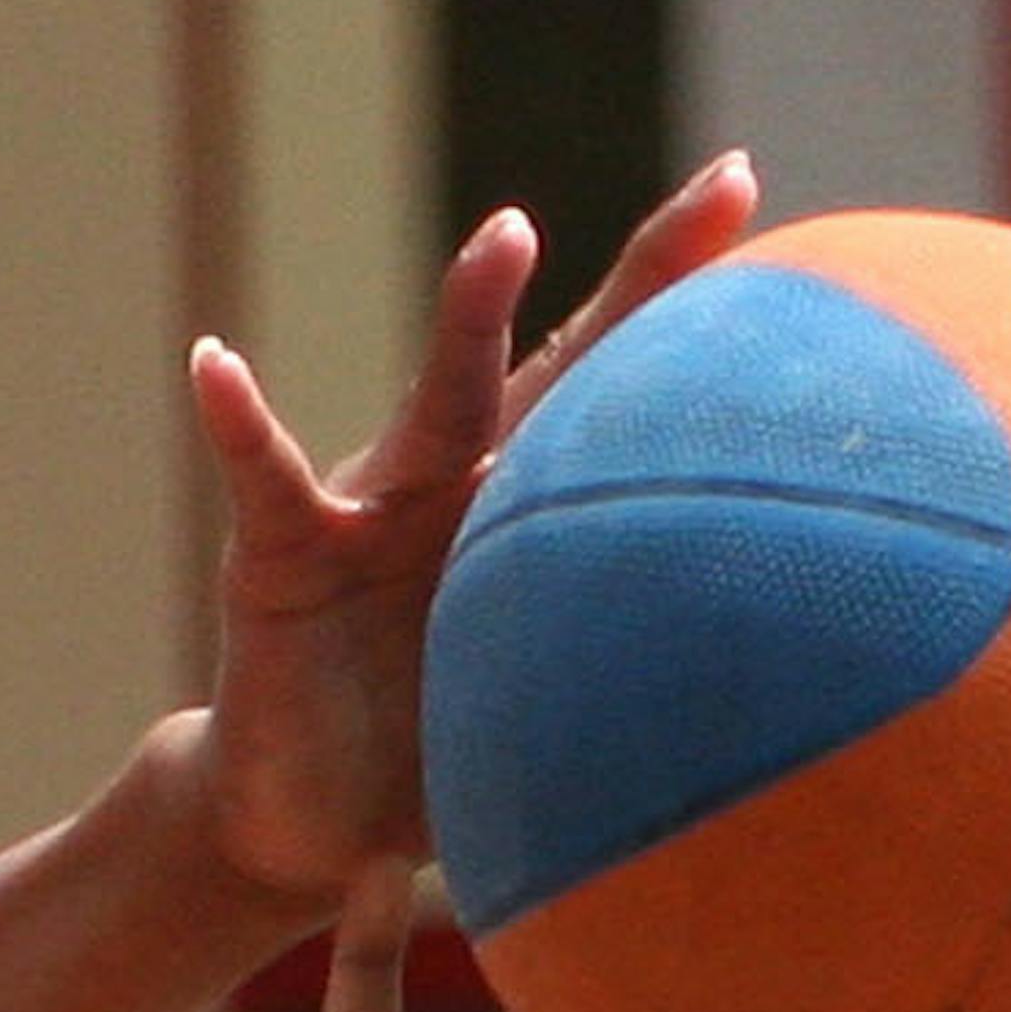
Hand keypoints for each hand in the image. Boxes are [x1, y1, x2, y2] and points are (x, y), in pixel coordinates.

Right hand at [191, 162, 766, 904]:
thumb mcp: (550, 722)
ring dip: (473, 319)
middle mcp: (463, 484)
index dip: (709, 318)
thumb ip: (640, 705)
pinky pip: (264, 484)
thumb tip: (794, 738)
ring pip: (440, 405)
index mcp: (535, 514)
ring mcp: (373, 510)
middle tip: (728, 184)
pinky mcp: (283, 562)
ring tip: (511, 236)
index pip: (634, 399)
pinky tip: (216, 366)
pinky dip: (241, 424)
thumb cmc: (437, 761)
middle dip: (654, 276)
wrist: (307, 826)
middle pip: (573, 367)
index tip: (780, 210)